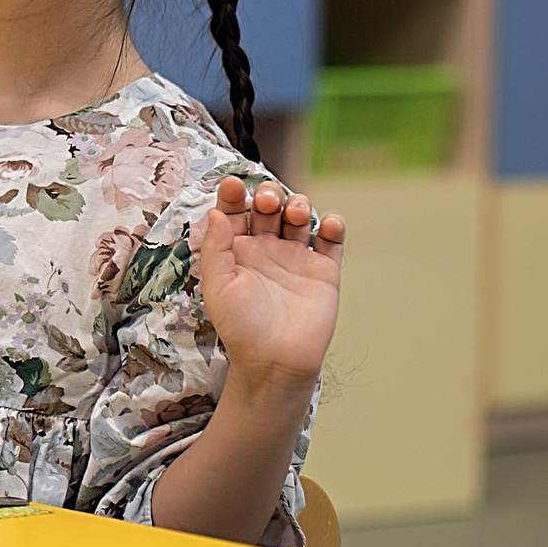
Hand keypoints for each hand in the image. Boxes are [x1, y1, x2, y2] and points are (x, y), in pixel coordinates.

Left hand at [189, 175, 344, 385]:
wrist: (276, 361)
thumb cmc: (241, 327)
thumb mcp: (217, 286)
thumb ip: (215, 247)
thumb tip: (215, 212)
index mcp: (236, 250)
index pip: (234, 211)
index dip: (233, 194)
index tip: (232, 184)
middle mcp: (265, 248)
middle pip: (269, 207)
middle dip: (269, 195)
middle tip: (268, 203)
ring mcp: (296, 257)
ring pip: (299, 216)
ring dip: (298, 204)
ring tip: (295, 214)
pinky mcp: (324, 269)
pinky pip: (331, 239)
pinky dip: (332, 225)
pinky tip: (326, 224)